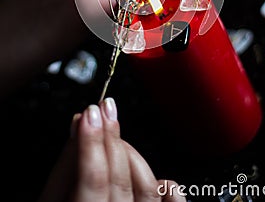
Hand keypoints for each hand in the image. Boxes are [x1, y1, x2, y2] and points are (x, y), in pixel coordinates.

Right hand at [38, 98, 185, 201]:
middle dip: (111, 139)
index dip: (91, 144)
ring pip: (148, 189)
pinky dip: (168, 188)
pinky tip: (160, 176)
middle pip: (121, 181)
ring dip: (133, 155)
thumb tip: (78, 131)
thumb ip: (62, 174)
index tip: (90, 114)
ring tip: (117, 137)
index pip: (93, 182)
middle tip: (104, 110)